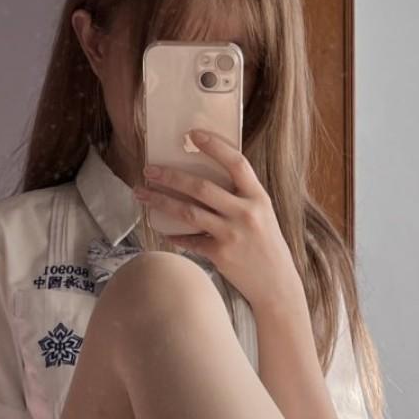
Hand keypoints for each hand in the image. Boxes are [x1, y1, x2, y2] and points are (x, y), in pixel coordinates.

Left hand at [132, 129, 303, 312]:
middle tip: (149, 170)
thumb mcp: (263, 214)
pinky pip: (190, 241)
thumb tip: (207, 178)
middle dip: (170, 176)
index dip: (214, 146)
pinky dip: (174, 236)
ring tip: (142, 193)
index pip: (236, 162)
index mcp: (258, 197)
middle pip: (201, 188)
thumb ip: (241, 196)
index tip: (193, 134)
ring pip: (189, 213)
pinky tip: (162, 231)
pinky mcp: (220, 254)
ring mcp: (232, 234)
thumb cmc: (266, 245)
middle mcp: (246, 213)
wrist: (277, 284)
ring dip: (161, 201)